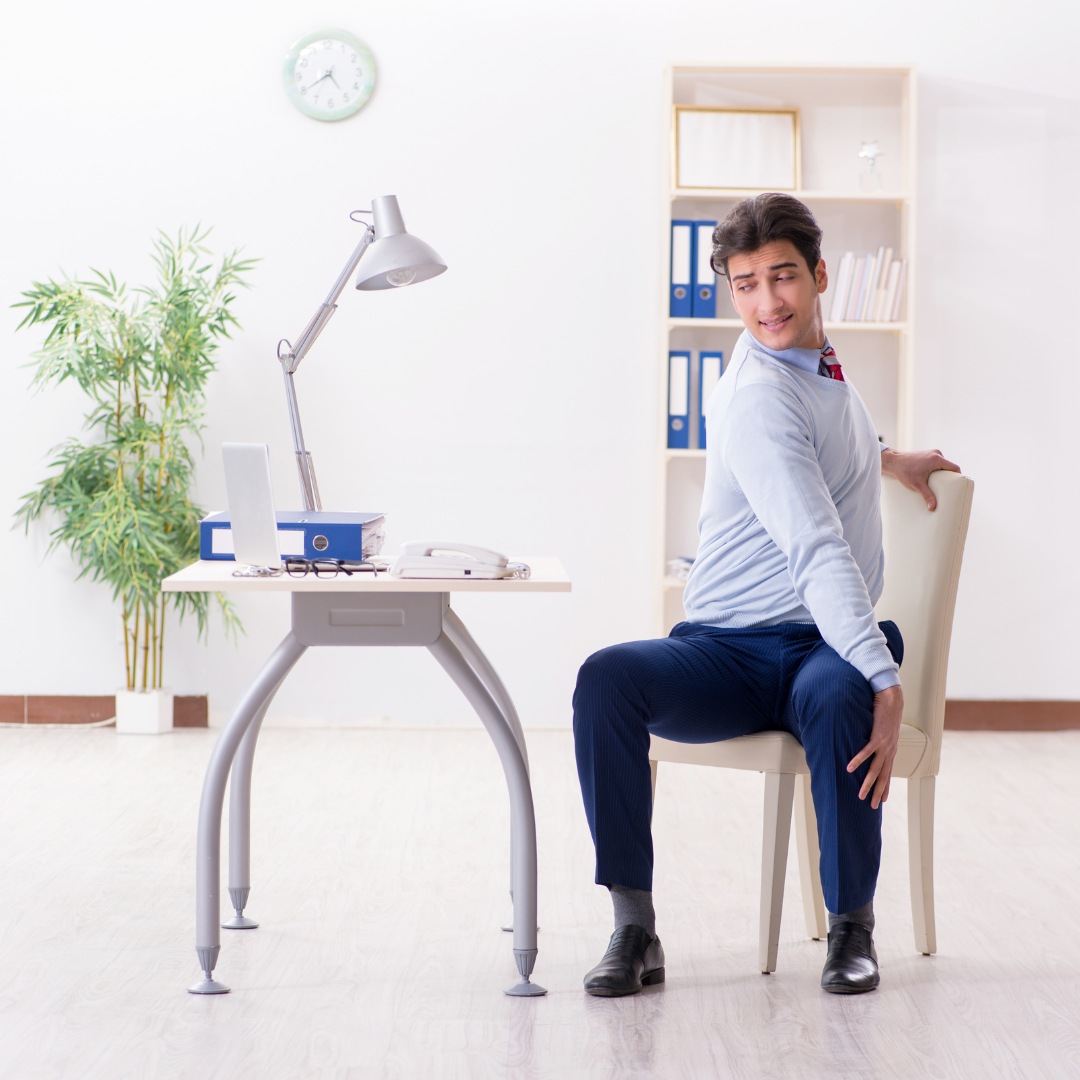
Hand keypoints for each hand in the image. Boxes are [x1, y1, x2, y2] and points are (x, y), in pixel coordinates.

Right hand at [847, 684, 903, 808]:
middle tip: (873, 806)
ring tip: (861, 794)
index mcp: (891, 749)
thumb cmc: (885, 710)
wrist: (891, 697)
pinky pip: (866, 752)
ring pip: (876, 769)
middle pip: (883, 776)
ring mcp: (885, 745)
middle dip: (878, 792)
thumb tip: (869, 742)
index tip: (882, 800)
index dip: (885, 787)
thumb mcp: (883, 728)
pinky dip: (858, 760)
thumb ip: (877, 737)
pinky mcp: (878, 737)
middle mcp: (890, 750)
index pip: (888, 773)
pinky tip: (849, 768)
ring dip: (868, 783)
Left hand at [881, 448, 959, 510]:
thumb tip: (933, 508)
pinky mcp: (927, 454)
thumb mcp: (916, 485)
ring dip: (943, 473)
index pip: (955, 468)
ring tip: (941, 485)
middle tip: (950, 489)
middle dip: (950, 477)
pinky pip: (937, 463)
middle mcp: (936, 454)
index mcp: (937, 459)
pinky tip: (935, 479)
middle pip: (949, 467)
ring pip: (943, 465)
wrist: (893, 462)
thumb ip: (926, 495)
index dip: (958, 477)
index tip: (958, 486)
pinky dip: (938, 470)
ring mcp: (932, 453)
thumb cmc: (904, 471)